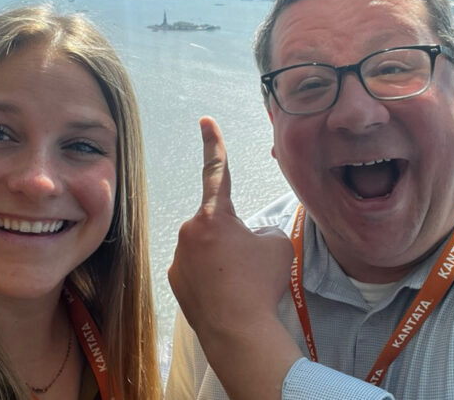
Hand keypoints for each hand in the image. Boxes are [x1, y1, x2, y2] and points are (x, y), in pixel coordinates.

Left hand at [169, 117, 299, 399]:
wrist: (239, 332)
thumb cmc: (261, 284)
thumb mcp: (278, 246)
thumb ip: (263, 231)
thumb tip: (250, 238)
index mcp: (215, 215)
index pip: (217, 171)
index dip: (214, 143)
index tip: (205, 121)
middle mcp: (190, 230)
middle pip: (218, 223)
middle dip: (233, 237)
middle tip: (250, 266)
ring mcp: (179, 257)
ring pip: (208, 248)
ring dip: (223, 259)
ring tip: (239, 285)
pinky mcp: (175, 280)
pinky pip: (198, 269)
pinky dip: (212, 278)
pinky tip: (225, 296)